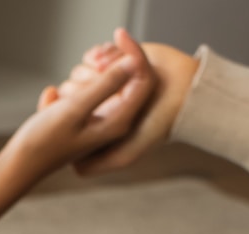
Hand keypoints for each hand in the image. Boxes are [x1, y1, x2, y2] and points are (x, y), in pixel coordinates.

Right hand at [0, 48, 154, 184]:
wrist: (19, 164)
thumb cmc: (44, 141)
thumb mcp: (75, 109)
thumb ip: (105, 86)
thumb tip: (133, 63)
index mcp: (119, 122)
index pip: (144, 79)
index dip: (134, 54)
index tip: (114, 41)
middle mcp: (114, 123)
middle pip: (125, 78)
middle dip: (105, 65)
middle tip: (86, 63)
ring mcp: (98, 121)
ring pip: (101, 82)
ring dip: (79, 78)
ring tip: (58, 95)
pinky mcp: (83, 119)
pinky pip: (82, 92)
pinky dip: (67, 91)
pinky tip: (49, 101)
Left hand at [51, 29, 199, 175]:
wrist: (184, 92)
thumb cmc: (155, 125)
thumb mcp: (122, 155)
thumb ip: (93, 166)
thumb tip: (67, 165)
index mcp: (95, 128)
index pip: (64, 114)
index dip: (67, 105)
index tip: (77, 102)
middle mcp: (97, 107)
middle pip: (69, 89)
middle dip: (85, 85)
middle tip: (102, 87)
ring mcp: (105, 84)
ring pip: (80, 70)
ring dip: (96, 68)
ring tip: (114, 71)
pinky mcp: (115, 61)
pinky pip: (95, 54)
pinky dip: (105, 52)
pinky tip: (117, 58)